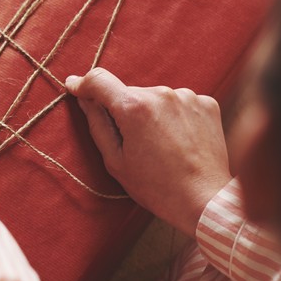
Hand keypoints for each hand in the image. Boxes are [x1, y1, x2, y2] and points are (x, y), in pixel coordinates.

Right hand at [65, 67, 231, 235]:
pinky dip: (174, 117)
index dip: (83, 83)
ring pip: (155, 99)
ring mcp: (187, 96)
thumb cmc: (156, 186)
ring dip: (151, 114)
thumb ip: (97, 124)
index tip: (74, 86)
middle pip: (129, 93)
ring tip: (162, 145)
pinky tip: (179, 140)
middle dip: (125, 111)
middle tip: (133, 142)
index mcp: (134, 107)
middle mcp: (161, 93)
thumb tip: (85, 99)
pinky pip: (179, 103)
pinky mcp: (206, 103)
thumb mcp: (116, 161)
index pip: (99, 81)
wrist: (204, 199)